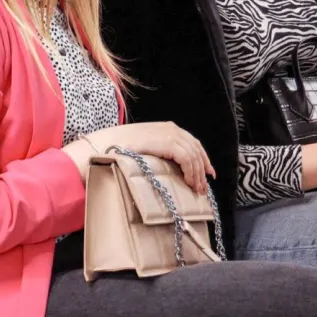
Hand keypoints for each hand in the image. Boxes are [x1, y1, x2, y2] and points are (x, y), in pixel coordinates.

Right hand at [89, 122, 215, 191]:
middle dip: (202, 169)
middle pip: (196, 149)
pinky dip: (190, 171)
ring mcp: (171, 134)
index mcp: (167, 128)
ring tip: (196, 188)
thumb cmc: (121, 147)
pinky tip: (188, 182)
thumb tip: (171, 165)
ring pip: (193, 156)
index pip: (192, 143)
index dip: (202, 158)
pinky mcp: (169, 143)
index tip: (208, 172)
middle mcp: (172, 129)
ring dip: (197, 174)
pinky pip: (187, 159)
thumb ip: (159, 150)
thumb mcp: (146, 145)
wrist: (109, 144)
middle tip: (202, 186)